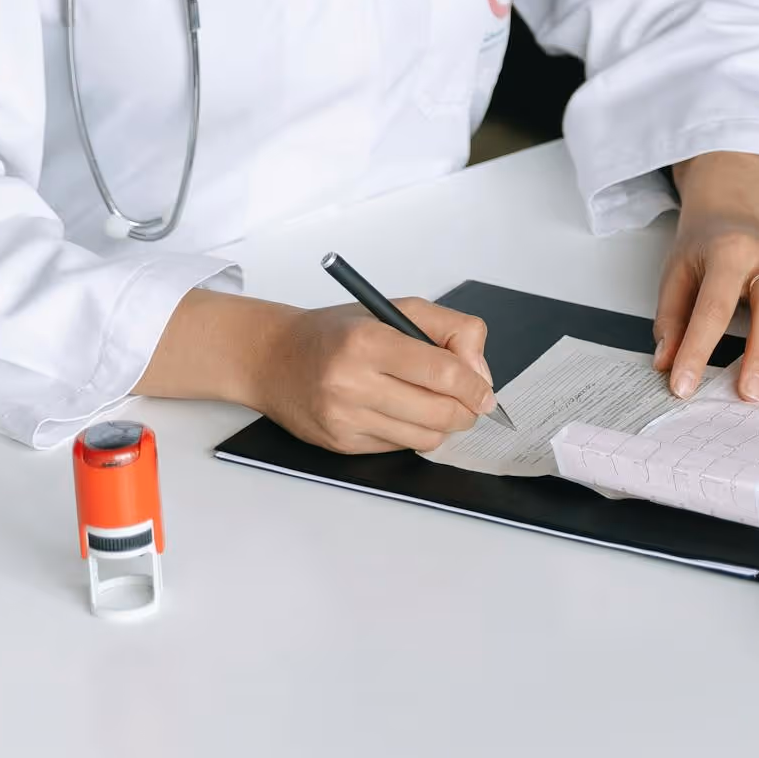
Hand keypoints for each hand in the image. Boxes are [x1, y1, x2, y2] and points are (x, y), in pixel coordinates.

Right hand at [143, 285, 497, 452]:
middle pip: (438, 412)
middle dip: (466, 411)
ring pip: (423, 438)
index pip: (442, 372)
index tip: (486, 392)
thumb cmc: (338, 331)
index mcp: (369, 340)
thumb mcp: (396, 309)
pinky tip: (402, 413)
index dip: (475, 386)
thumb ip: (449, 330)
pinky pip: (398, 448)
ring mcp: (344, 418)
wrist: (272, 358)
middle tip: (472, 402)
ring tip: (438, 406)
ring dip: (443, 426)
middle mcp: (352, 382)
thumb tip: (480, 374)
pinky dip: (412, 434)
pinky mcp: (340, 444)